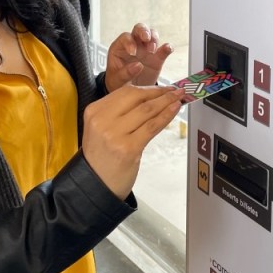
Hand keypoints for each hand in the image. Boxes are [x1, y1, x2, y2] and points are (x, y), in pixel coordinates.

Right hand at [81, 83, 183, 198]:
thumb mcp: (102, 127)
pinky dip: (166, 116)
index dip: (148, 88)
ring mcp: (115, 134)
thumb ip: (119, 111)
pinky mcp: (128, 148)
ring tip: (178, 98)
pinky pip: (152, 126)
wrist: (95, 184)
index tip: (162, 88)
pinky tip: (174, 110)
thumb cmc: (102, 156)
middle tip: (175, 90)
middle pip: (137, 97)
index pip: (125, 92)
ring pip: (147, 110)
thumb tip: (150, 97)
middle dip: (160, 92)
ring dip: (166, 102)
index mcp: (94, 111)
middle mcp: (102, 120)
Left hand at [104, 23, 173, 91]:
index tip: (133, 53)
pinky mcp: (157, 58)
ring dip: (154, 39)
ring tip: (152, 50)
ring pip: (152, 34)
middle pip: (139, 29)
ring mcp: (146, 50)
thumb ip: (125, 73)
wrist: (129, 94)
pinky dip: (167, 47)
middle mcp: (134, 44)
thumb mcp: (117, 80)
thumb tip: (138, 65)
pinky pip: (164, 49)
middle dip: (143, 31)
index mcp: (120, 47)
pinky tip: (168, 49)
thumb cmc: (118, 83)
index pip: (125, 38)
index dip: (129, 42)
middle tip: (146, 39)